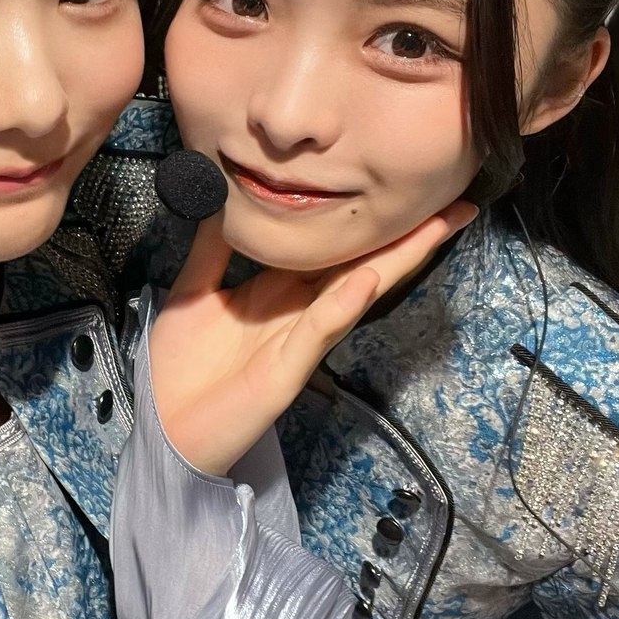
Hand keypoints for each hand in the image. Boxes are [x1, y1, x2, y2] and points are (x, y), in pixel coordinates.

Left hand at [148, 201, 476, 474]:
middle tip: (456, 204)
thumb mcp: (192, 294)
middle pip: (360, 265)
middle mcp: (298, 313)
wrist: (161, 429)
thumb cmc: (177, 368)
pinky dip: (341, 306)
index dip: (363, 221)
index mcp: (277, 293)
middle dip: (407, 237)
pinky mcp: (286, 373)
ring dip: (396, 261)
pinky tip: (365, 281)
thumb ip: (211, 250)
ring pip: (355, 293)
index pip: (331, 249)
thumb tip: (221, 195)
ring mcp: (298, 343)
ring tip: (436, 227)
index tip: (400, 189)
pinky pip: (317, 332)